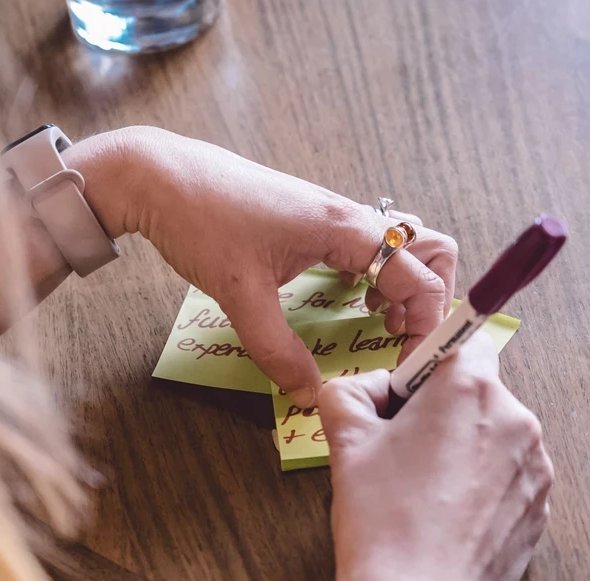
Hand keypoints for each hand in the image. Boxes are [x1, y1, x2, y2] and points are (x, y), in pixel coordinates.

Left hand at [79, 127, 457, 407]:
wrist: (159, 176)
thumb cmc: (201, 222)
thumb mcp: (239, 296)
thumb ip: (276, 350)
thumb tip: (308, 395)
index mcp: (344, 229)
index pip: (420, 276)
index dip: (426, 324)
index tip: (405, 361)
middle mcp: (349, 216)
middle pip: (430, 248)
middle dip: (428, 296)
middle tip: (396, 334)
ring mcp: (332, 214)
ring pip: (399, 244)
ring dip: (403, 283)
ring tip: (374, 318)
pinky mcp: (313, 218)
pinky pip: (367, 245)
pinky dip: (375, 273)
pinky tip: (345, 297)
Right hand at [319, 335, 552, 580]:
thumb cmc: (382, 519)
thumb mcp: (345, 442)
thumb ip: (347, 394)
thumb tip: (364, 392)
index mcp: (470, 389)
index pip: (462, 343)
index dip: (427, 366)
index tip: (404, 396)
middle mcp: (516, 420)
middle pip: (478, 394)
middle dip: (441, 413)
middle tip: (399, 453)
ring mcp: (536, 470)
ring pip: (494, 439)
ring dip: (464, 452)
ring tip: (421, 495)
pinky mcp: (541, 512)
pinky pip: (508, 482)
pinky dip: (481, 491)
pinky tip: (445, 522)